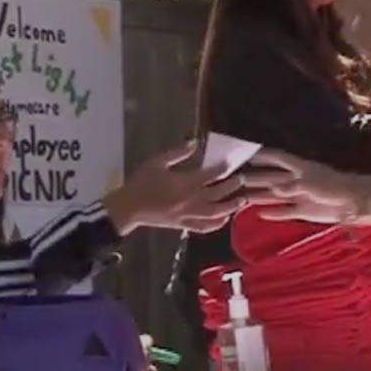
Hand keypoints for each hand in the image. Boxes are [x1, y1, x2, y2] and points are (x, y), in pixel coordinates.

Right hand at [105, 141, 245, 234]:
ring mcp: (188, 215)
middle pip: (217, 193)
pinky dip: (217, 224)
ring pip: (215, 212)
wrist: (129, 207)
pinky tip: (225, 218)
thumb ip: (177, 153)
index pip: (210, 175)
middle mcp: (190, 200)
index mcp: (184, 183)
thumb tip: (194, 142)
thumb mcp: (157, 162)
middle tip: (242, 179)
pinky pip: (204, 227)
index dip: (222, 169)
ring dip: (231, 206)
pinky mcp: (184, 225)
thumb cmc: (141, 182)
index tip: (231, 164)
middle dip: (232, 186)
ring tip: (242, 200)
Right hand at [241, 148, 365, 223]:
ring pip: (273, 195)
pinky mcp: (303, 211)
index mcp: (300, 167)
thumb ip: (293, 187)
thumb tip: (274, 190)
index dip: (261, 156)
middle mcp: (296, 180)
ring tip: (241, 196)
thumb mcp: (312, 184)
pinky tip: (259, 213)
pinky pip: (284, 212)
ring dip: (259, 195)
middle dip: (254, 177)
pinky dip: (272, 213)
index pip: (277, 158)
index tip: (244, 155)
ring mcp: (299, 196)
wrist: (355, 203)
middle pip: (270, 177)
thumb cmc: (336, 187)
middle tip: (234, 178)